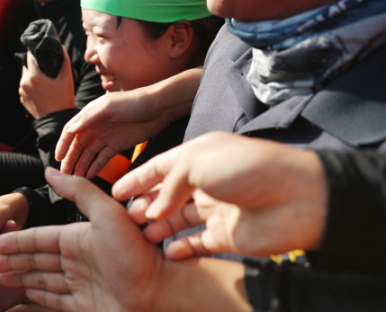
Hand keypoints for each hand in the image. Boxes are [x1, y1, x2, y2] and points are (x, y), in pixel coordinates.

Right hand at [0, 167, 164, 311]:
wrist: (163, 291)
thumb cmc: (137, 252)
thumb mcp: (107, 213)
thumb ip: (78, 191)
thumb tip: (50, 170)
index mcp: (79, 238)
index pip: (40, 238)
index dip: (17, 240)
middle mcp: (77, 260)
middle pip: (35, 259)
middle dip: (10, 260)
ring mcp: (80, 284)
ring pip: (40, 279)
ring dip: (18, 276)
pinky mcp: (84, 306)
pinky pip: (53, 300)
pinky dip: (35, 296)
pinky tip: (21, 293)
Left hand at [19, 49, 74, 119]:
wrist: (56, 121)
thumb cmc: (63, 99)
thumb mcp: (67, 78)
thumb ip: (64, 60)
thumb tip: (60, 47)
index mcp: (33, 76)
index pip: (29, 56)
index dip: (35, 51)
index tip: (42, 51)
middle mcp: (24, 82)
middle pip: (27, 66)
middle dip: (36, 65)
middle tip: (47, 68)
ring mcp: (22, 92)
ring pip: (26, 77)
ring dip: (34, 75)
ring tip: (46, 80)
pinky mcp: (22, 99)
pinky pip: (26, 87)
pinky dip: (32, 86)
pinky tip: (43, 90)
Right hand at [55, 69, 200, 177]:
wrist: (160, 107)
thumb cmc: (134, 101)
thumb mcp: (109, 106)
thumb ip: (89, 118)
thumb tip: (71, 130)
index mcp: (90, 114)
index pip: (71, 131)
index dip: (63, 144)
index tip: (58, 158)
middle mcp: (96, 126)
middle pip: (78, 145)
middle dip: (71, 159)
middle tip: (66, 173)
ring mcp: (107, 136)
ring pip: (89, 153)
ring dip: (82, 165)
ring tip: (76, 178)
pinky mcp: (118, 145)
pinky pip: (103, 158)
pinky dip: (96, 166)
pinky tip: (90, 175)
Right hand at [113, 132, 327, 259]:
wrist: (295, 198)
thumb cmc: (247, 169)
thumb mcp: (196, 163)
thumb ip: (168, 184)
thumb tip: (152, 208)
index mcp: (199, 156)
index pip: (159, 167)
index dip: (137, 179)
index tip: (114, 192)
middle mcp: (206, 182)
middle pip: (167, 195)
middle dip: (145, 205)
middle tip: (125, 217)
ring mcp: (217, 209)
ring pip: (179, 220)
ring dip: (159, 227)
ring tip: (142, 236)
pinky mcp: (228, 235)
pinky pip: (199, 244)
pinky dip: (182, 249)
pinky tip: (166, 253)